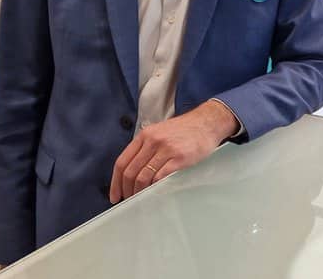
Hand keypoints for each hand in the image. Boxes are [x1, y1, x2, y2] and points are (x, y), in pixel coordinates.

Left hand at [109, 100, 239, 202]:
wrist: (207, 122)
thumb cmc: (184, 130)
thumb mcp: (160, 132)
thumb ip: (145, 148)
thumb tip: (132, 171)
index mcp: (145, 135)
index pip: (122, 162)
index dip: (115, 182)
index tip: (115, 194)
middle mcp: (152, 141)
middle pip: (130, 172)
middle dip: (127, 190)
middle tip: (128, 200)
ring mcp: (166, 149)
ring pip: (143, 177)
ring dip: (139, 192)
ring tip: (141, 199)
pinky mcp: (179, 158)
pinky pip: (160, 177)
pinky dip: (155, 188)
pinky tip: (155, 193)